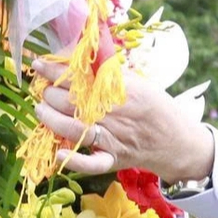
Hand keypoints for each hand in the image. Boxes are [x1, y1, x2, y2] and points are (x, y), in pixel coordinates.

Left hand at [32, 59, 213, 180]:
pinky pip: (93, 163)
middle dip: (51, 93)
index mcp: (124, 90)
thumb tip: (79, 54)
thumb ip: (110, 72)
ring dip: (52, 118)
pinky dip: (75, 160)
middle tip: (42, 89)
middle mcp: (117, 114)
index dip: (57, 70)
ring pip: (76, 129)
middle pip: (75, 102)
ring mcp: (114, 139)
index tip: (40, 64)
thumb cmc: (155, 107)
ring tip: (40, 109)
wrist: (177, 142)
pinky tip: (58, 152)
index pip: (83, 77)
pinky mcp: (113, 159)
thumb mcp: (138, 83)